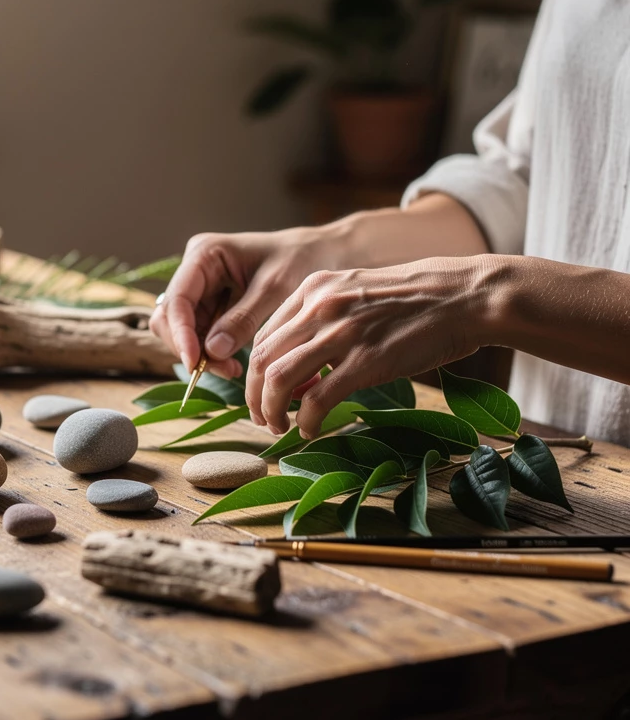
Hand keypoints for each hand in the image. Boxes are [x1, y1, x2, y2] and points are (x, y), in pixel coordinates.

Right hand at [150, 226, 342, 377]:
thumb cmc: (303, 260)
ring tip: (233, 370)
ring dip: (201, 355)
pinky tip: (234, 363)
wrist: (323, 253)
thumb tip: (212, 351)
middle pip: (171, 317)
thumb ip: (243, 318)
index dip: (181, 334)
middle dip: (190, 347)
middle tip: (225, 371)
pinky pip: (200, 335)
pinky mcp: (212, 305)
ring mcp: (201, 288)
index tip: (195, 363)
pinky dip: (211, 353)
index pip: (178, 299)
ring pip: (182, 331)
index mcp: (205, 254)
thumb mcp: (276, 289)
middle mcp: (195, 270)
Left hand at [246, 257, 490, 437]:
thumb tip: (300, 373)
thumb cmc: (415, 300)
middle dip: (254, 395)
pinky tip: (309, 431)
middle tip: (262, 418)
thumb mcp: (356, 296)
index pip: (263, 335)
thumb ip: (323, 325)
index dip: (255, 370)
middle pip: (261, 358)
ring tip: (279, 428)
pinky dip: (305, 421)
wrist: (465, 296)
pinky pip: (317, 398)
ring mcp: (341, 333)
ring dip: (271, 410)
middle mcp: (319, 306)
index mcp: (313, 288)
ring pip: (278, 378)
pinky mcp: (365, 361)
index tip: (262, 393)